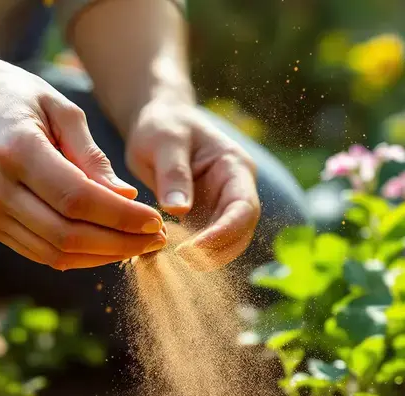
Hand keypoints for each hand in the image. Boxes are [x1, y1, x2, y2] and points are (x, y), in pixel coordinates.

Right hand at [0, 57, 166, 269]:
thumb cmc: (14, 97)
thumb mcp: (60, 108)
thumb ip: (92, 155)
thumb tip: (125, 197)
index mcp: (16, 151)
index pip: (78, 200)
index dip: (121, 217)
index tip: (155, 220)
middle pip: (68, 235)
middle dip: (120, 242)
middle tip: (156, 238)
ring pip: (56, 253)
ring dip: (103, 256)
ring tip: (138, 245)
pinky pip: (42, 253)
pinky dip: (79, 256)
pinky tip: (107, 245)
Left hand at [125, 98, 260, 270]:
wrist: (160, 122)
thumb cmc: (163, 124)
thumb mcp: (164, 140)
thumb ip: (173, 173)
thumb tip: (179, 210)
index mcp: (235, 167)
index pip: (244, 208)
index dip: (225, 232)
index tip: (195, 249)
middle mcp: (236, 189)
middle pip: (241, 232)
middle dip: (216, 251)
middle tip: (181, 261)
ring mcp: (223, 205)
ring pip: (227, 242)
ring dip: (206, 258)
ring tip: (173, 263)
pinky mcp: (207, 217)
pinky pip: (207, 243)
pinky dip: (192, 254)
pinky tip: (168, 258)